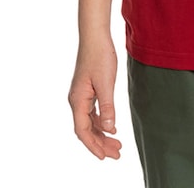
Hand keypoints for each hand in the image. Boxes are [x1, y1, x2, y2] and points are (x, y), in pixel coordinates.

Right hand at [68, 36, 121, 159]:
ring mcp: (81, 95)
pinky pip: (93, 112)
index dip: (93, 145)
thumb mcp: (106, 83)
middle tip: (117, 154)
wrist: (95, 37)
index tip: (105, 157)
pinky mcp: (88, 90)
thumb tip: (109, 129)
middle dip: (100, 143)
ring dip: (102, 134)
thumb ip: (108, 107)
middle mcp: (77, 100)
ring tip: (117, 145)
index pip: (83, 131)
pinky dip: (102, 122)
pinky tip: (112, 128)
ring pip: (90, 122)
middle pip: (86, 129)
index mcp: (78, 100)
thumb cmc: (99, 56)